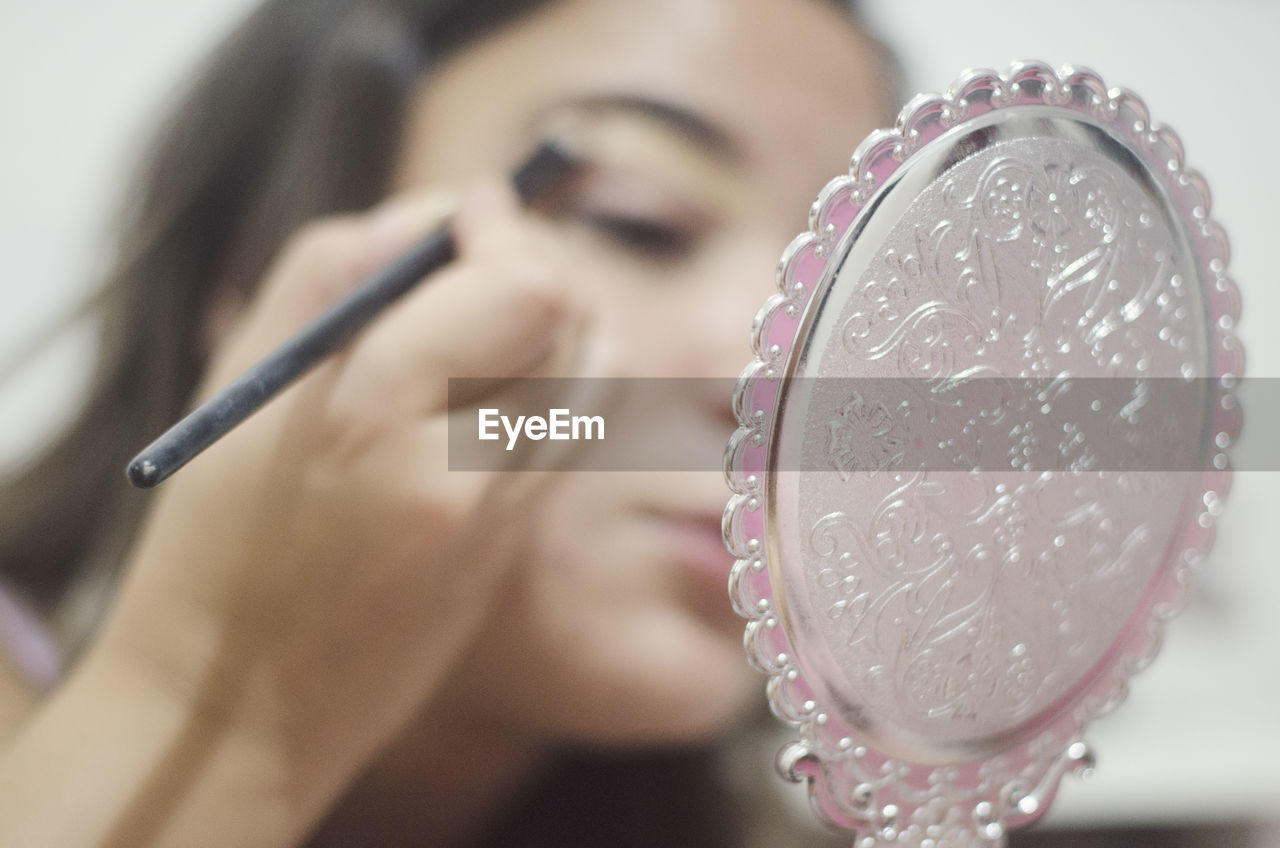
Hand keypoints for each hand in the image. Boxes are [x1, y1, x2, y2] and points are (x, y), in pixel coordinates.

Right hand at [98, 181, 584, 825]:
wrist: (242, 711)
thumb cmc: (216, 538)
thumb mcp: (247, 380)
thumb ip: (341, 270)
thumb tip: (439, 217)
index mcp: (380, 420)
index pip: (524, 290)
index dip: (511, 229)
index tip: (477, 207)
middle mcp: (469, 474)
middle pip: (575, 325)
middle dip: (541, 265)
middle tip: (489, 248)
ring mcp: (505, 524)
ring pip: (592, 379)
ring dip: (561, 321)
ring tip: (496, 308)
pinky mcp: (519, 555)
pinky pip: (573, 437)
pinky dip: (557, 383)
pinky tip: (499, 379)